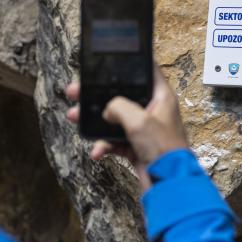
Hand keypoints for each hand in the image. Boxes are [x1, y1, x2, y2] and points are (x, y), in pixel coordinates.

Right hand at [65, 66, 190, 190]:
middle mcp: (153, 110)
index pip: (146, 70)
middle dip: (97, 95)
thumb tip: (107, 110)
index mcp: (161, 96)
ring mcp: (143, 129)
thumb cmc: (164, 149)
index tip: (110, 57)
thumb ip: (119, 107)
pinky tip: (97, 151)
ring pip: (113, 118)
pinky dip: (103, 145)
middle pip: (121, 95)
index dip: (130, 63)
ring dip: (93, 120)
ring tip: (74, 116)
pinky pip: (114, 141)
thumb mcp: (139, 121)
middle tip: (76, 90)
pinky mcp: (136, 146)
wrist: (168, 184)